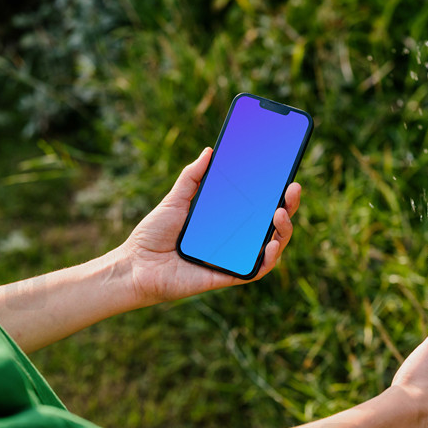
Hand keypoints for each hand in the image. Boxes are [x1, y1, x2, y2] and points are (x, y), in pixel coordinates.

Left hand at [117, 148, 302, 306]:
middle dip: (288, 205)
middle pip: (271, 224)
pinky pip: (256, 270)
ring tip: (281, 212)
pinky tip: (271, 243)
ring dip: (284, 231)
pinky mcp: (228, 276)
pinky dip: (268, 258)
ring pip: (271, 247)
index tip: (286, 172)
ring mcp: (233, 258)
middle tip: (292, 188)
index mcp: (226, 220)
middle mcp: (234, 239)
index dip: (276, 191)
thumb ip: (192, 177)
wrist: (136, 265)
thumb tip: (209, 151)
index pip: (258, 205)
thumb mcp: (175, 200)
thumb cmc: (153, 235)